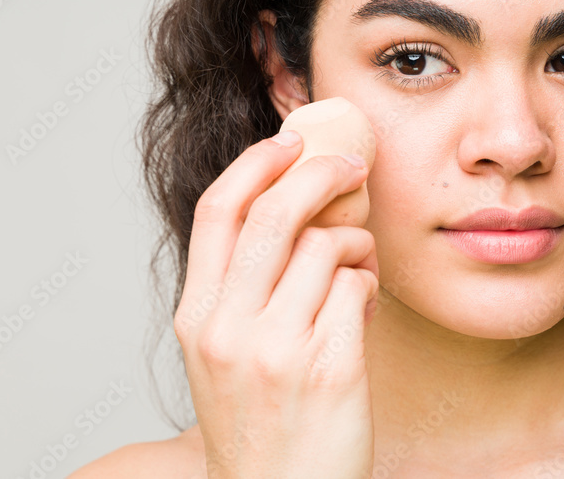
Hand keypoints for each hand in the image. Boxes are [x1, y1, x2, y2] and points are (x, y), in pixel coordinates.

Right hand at [174, 131, 379, 478]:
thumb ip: (241, 286)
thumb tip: (290, 205)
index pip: (217, 211)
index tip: (289, 141)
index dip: (255, 163)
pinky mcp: (330, 367)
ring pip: (325, 247)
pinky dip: (367, 285)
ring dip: (354, 245)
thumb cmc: (259, 422)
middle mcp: (227, 329)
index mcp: (196, 317)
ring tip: (357, 268)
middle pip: (274, 213)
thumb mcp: (222, 353)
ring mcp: (277, 350)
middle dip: (320, 174)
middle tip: (351, 167)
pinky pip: (357, 288)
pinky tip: (362, 307)